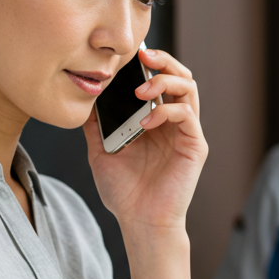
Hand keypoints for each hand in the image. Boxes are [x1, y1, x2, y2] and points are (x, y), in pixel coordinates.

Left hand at [84, 48, 206, 232]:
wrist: (141, 222)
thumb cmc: (125, 193)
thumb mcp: (101, 152)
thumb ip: (96, 126)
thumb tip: (84, 98)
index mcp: (154, 120)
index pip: (157, 80)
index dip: (147, 64)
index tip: (127, 56)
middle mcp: (173, 122)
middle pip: (179, 76)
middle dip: (162, 62)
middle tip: (142, 58)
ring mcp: (186, 132)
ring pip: (188, 88)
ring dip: (165, 81)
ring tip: (141, 92)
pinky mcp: (194, 145)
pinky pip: (187, 115)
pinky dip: (166, 111)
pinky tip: (146, 123)